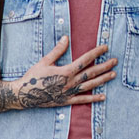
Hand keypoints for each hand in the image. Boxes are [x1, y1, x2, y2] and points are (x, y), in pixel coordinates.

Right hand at [0, 36, 115, 112]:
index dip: (96, 53)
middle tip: (115, 61)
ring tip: (113, 74)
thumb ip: (57, 50)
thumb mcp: (44, 62)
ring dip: (102, 80)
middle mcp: (70, 82)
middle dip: (104, 66)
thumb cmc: (33, 77)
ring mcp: (69, 92)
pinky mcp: (66, 101)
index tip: (105, 48)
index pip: (85, 60)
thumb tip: (66, 38)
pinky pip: (82, 100)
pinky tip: (103, 96)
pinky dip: (93, 98)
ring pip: (90, 85)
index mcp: (65, 71)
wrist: (24, 94)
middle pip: (91, 72)